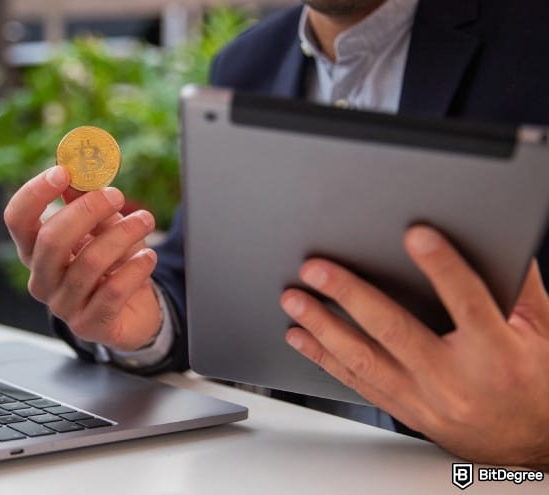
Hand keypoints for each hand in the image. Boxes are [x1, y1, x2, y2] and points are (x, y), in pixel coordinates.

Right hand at [4, 166, 161, 350]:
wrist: (133, 309)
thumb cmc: (111, 261)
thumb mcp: (100, 225)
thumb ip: (88, 199)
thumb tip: (79, 167)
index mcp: (35, 250)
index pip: (18, 219)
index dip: (36, 193)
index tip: (63, 170)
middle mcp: (42, 279)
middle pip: (51, 239)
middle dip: (87, 210)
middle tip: (116, 195)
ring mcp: (63, 306)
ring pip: (89, 263)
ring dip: (122, 235)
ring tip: (145, 221)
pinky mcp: (89, 325)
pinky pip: (112, 292)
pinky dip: (134, 269)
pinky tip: (147, 257)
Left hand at [280, 225, 548, 469]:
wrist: (533, 444)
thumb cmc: (536, 385)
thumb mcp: (542, 333)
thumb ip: (519, 288)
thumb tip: (503, 242)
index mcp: (497, 355)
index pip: (467, 302)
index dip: (441, 267)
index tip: (415, 235)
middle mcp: (456, 380)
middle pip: (394, 331)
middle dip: (350, 296)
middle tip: (317, 269)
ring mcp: (425, 400)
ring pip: (364, 360)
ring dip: (322, 327)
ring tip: (295, 300)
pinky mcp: (406, 411)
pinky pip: (357, 383)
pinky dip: (325, 358)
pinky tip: (302, 336)